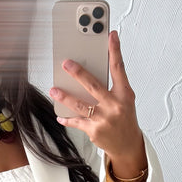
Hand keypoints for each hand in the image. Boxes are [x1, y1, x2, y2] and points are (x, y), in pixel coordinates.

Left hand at [49, 29, 146, 174]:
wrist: (127, 145)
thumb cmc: (124, 118)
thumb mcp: (124, 100)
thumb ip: (112, 86)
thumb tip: (90, 73)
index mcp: (124, 94)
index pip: (119, 68)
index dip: (115, 50)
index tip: (111, 35)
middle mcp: (115, 105)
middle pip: (93, 85)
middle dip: (78, 73)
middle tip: (66, 64)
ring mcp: (104, 119)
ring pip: (80, 105)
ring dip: (64, 96)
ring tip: (53, 90)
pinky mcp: (94, 130)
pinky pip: (76, 122)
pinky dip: (66, 119)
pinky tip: (60, 115)